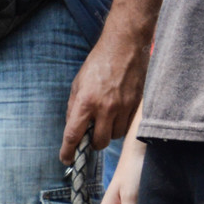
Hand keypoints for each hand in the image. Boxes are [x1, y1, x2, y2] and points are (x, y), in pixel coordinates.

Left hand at [59, 26, 147, 163]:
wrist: (125, 45)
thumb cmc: (98, 63)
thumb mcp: (78, 84)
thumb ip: (73, 107)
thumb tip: (72, 128)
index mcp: (86, 102)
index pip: (73, 135)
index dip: (68, 152)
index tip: (66, 159)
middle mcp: (105, 107)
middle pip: (99, 143)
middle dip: (93, 143)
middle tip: (92, 134)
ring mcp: (123, 106)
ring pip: (115, 136)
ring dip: (109, 133)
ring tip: (106, 119)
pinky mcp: (137, 104)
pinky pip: (128, 126)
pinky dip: (121, 125)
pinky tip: (118, 113)